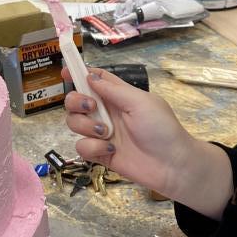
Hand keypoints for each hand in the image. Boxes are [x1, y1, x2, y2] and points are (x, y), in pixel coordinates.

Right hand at [63, 67, 232, 215]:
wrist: (171, 165)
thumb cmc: (161, 129)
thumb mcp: (140, 102)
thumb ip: (113, 90)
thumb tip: (90, 76)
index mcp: (119, 96)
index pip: (95, 80)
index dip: (79, 73)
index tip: (64, 71)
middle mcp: (107, 112)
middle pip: (76, 100)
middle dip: (76, 101)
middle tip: (91, 107)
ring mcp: (101, 133)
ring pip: (74, 123)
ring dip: (85, 126)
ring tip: (106, 133)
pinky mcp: (99, 154)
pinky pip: (81, 147)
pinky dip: (92, 147)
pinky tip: (110, 150)